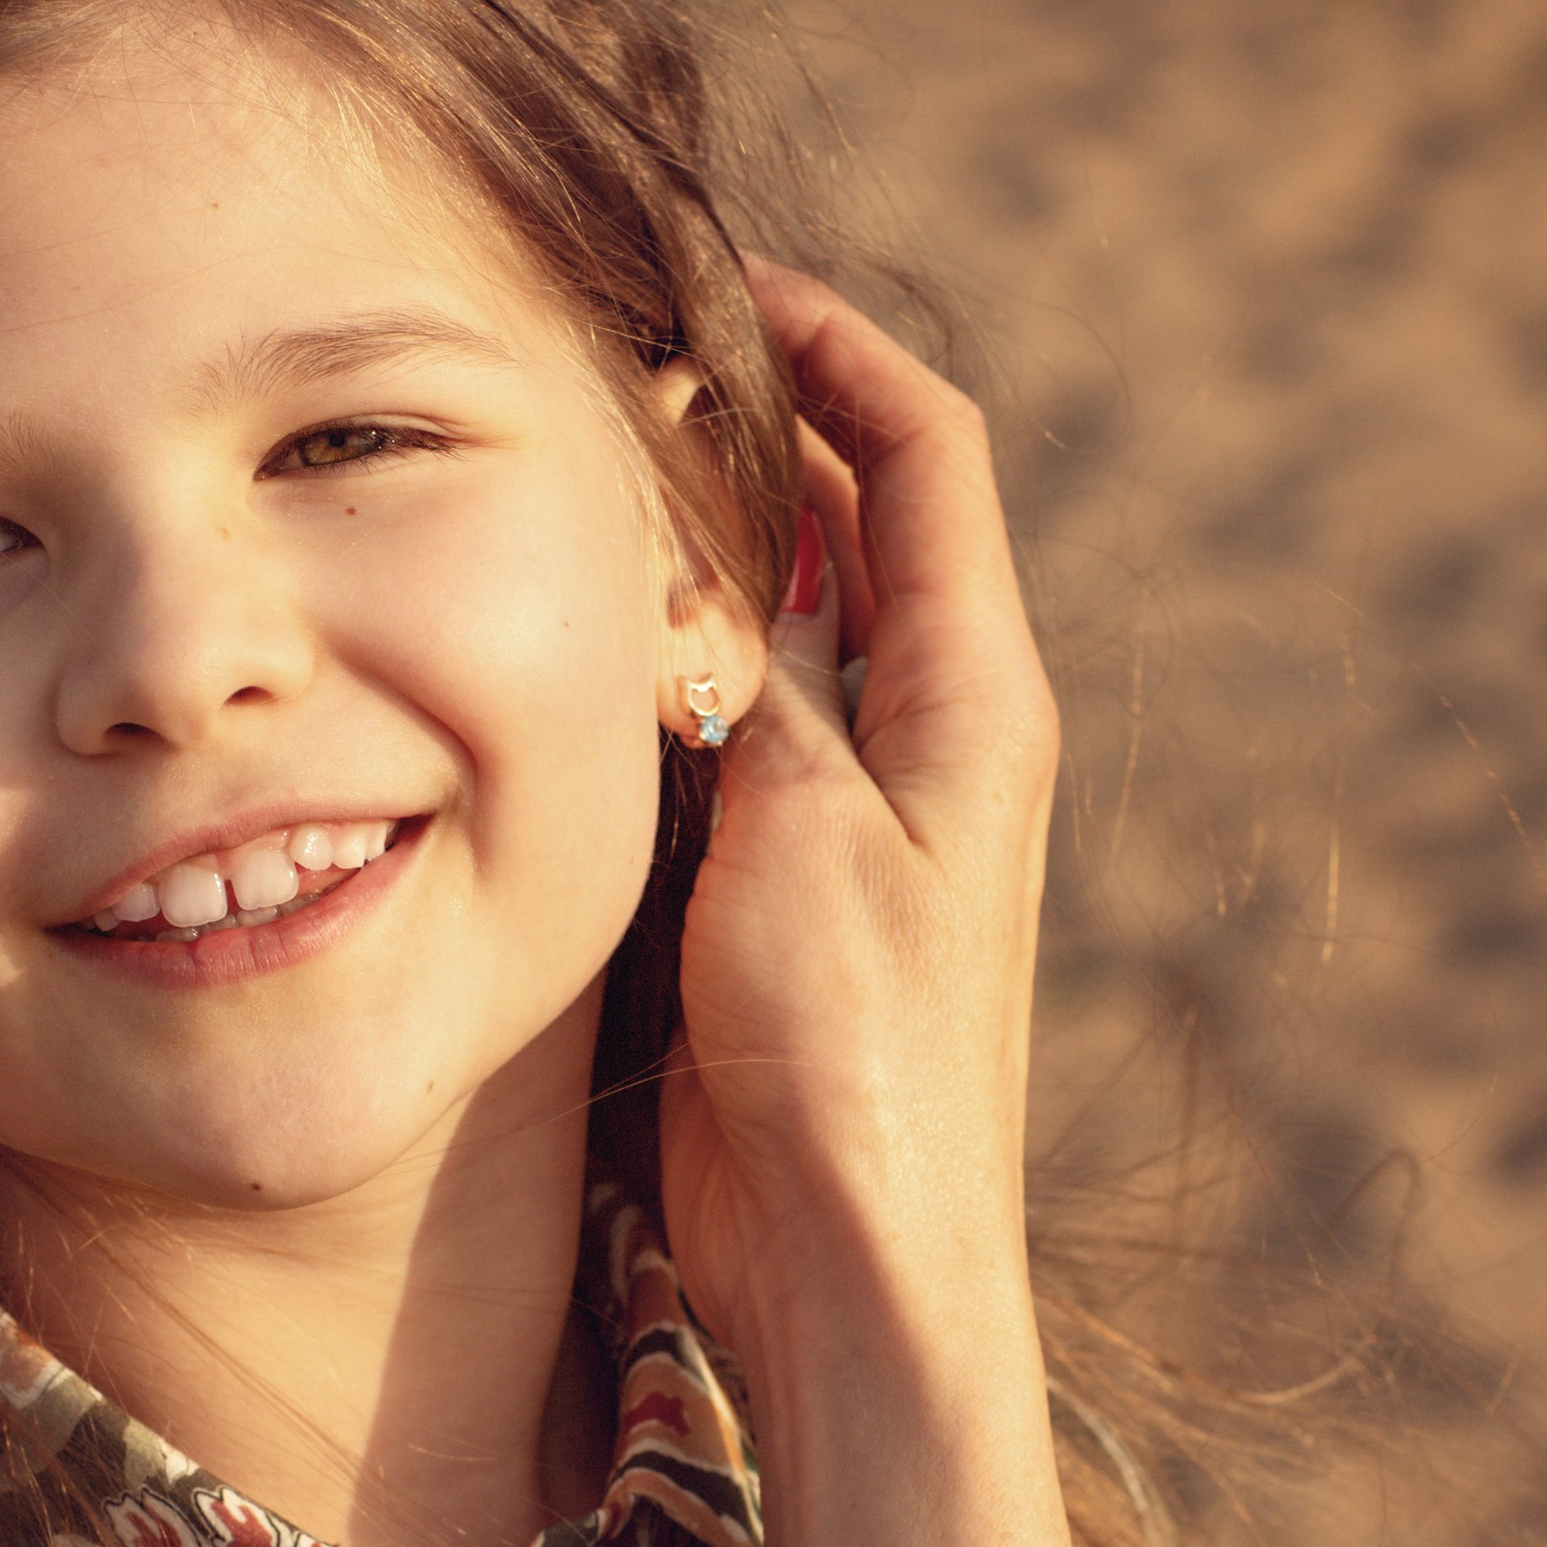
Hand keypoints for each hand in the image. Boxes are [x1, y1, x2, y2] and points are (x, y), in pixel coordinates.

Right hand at [657, 265, 1058, 1392]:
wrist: (857, 1260)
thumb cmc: (859, 1059)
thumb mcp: (806, 831)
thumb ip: (753, 675)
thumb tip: (689, 545)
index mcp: (972, 696)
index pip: (926, 454)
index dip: (836, 349)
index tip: (727, 286)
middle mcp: (929, 736)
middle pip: (854, 522)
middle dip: (749, 431)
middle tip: (616, 372)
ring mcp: (858, 811)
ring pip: (782, 621)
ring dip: (699, 547)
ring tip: (582, 480)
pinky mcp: (787, 888)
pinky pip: (729, 730)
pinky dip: (664, 668)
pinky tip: (574, 654)